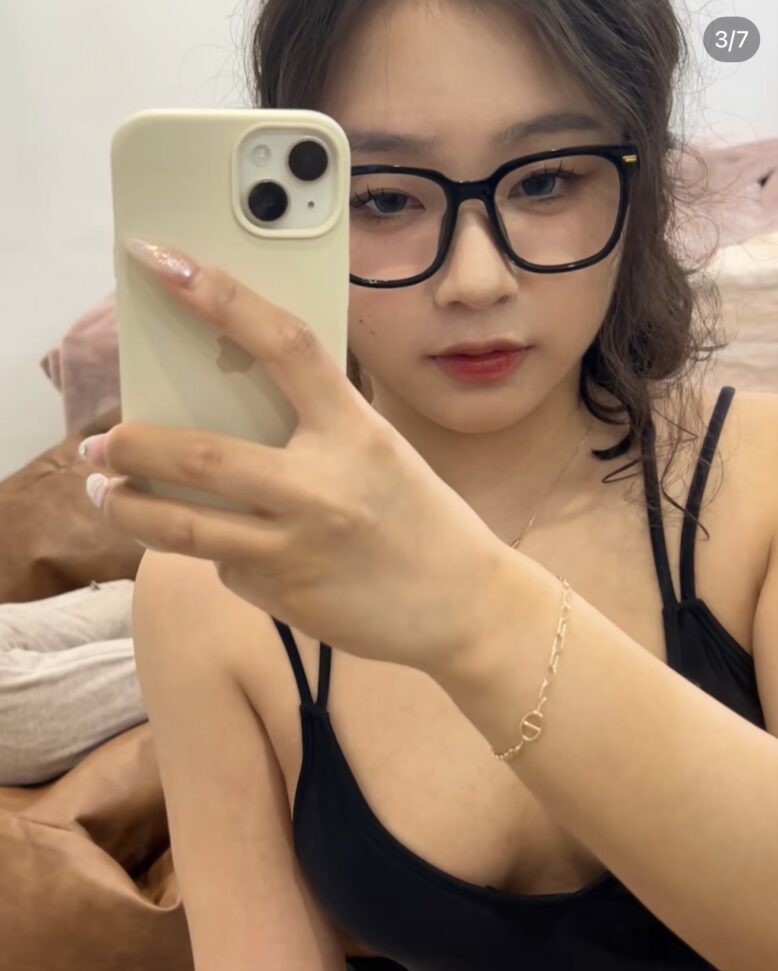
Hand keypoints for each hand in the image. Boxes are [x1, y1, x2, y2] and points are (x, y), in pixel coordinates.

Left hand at [82, 239, 506, 677]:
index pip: (283, 342)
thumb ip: (317, 428)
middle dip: (131, 444)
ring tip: (107, 492)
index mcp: (355, 431)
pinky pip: (222, 564)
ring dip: (128, 508)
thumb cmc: (424, 520)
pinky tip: (224, 548)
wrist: (463, 605)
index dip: (219, 294)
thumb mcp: (378, 452)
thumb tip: (233, 413)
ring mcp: (295, 547)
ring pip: (181, 525)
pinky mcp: (281, 595)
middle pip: (198, 453)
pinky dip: (211, 550)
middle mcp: (320, 486)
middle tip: (99, 440)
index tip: (162, 260)